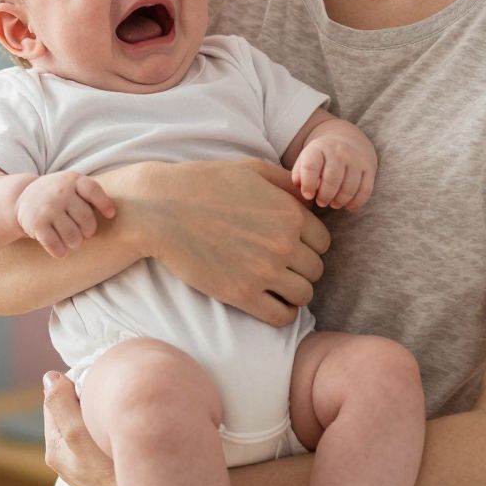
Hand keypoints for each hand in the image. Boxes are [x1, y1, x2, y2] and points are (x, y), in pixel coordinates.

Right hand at [17, 171, 116, 257]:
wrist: (22, 197)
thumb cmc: (57, 195)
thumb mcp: (71, 185)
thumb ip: (88, 194)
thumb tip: (112, 215)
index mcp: (72, 180)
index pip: (93, 190)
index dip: (104, 204)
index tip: (110, 215)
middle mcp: (60, 192)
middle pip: (86, 218)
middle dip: (89, 231)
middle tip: (85, 233)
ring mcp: (48, 208)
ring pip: (73, 235)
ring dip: (76, 243)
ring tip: (74, 242)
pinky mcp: (36, 223)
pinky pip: (55, 245)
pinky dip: (60, 251)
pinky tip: (61, 251)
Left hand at [43, 370, 123, 485]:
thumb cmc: (110, 477)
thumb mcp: (79, 436)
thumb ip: (61, 407)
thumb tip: (48, 377)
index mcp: (56, 446)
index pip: (55, 398)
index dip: (74, 382)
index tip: (98, 378)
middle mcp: (68, 455)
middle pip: (73, 410)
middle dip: (89, 396)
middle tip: (112, 391)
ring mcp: (87, 462)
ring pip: (89, 423)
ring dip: (101, 410)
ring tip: (119, 407)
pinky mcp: (104, 467)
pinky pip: (102, 436)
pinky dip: (110, 425)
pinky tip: (123, 427)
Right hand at [139, 159, 329, 326]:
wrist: (161, 208)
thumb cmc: (205, 183)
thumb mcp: (252, 169)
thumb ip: (287, 183)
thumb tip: (310, 199)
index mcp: (289, 213)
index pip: (323, 241)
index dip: (309, 243)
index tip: (292, 245)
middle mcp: (283, 244)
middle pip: (316, 269)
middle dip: (302, 267)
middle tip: (282, 264)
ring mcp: (263, 271)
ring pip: (304, 294)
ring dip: (294, 291)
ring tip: (277, 284)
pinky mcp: (242, 294)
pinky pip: (281, 316)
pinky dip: (282, 312)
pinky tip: (270, 301)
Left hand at [293, 133, 376, 210]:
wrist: (347, 142)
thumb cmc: (321, 158)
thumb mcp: (306, 159)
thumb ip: (299, 173)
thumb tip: (299, 185)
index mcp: (319, 148)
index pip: (311, 166)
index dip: (308, 184)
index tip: (308, 196)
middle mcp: (339, 151)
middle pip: (332, 178)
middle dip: (325, 195)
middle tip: (321, 203)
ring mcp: (356, 159)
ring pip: (350, 186)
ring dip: (340, 200)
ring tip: (333, 204)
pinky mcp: (369, 168)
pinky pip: (365, 190)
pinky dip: (356, 202)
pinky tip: (348, 205)